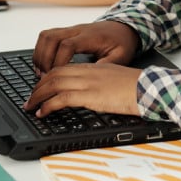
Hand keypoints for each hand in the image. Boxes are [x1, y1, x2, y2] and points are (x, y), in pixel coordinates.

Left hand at [24, 63, 141, 117]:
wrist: (149, 88)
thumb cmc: (140, 88)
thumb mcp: (118, 81)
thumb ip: (105, 83)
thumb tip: (96, 94)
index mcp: (97, 68)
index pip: (66, 67)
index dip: (50, 77)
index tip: (42, 87)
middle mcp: (90, 72)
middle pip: (55, 73)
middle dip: (39, 86)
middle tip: (31, 98)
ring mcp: (90, 82)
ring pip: (54, 83)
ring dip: (38, 96)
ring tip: (31, 106)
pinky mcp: (90, 95)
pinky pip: (61, 98)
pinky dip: (48, 106)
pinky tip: (43, 113)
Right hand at [33, 20, 140, 73]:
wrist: (125, 28)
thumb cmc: (122, 43)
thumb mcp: (121, 56)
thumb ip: (105, 65)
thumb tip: (88, 77)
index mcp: (91, 37)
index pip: (68, 45)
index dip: (59, 61)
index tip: (56, 75)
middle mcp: (79, 30)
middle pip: (51, 38)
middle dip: (44, 59)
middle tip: (45, 77)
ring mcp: (72, 29)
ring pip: (46, 36)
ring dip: (40, 54)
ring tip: (42, 72)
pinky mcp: (68, 32)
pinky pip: (47, 36)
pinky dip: (41, 50)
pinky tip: (44, 64)